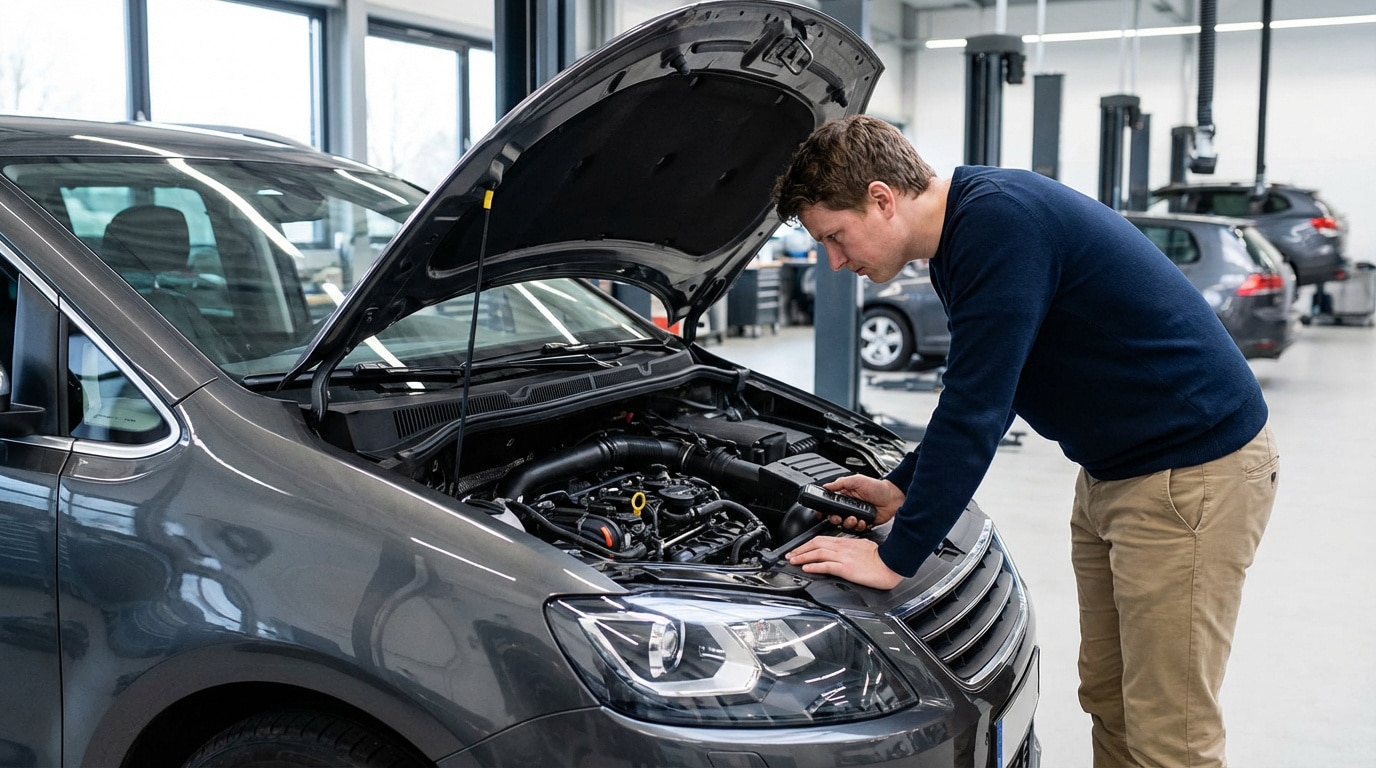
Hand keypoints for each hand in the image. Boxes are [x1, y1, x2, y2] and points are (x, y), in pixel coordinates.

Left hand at [786, 535, 902, 589]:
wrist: (889, 564)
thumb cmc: (879, 557)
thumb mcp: (862, 546)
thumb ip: (849, 547)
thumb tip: (841, 551)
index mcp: (845, 542)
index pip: (820, 539)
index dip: (806, 544)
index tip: (798, 549)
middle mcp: (842, 547)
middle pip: (815, 544)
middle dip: (800, 549)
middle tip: (790, 555)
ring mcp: (843, 557)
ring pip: (817, 553)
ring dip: (803, 557)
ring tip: (793, 561)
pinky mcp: (845, 568)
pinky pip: (826, 565)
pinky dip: (814, 566)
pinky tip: (807, 568)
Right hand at [820, 476, 903, 530]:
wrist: (893, 498)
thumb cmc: (877, 487)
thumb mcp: (857, 480)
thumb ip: (840, 483)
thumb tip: (826, 486)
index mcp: (845, 496)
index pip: (831, 505)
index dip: (826, 510)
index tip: (825, 512)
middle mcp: (850, 507)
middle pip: (836, 517)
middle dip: (836, 519)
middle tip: (839, 517)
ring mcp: (857, 516)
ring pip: (846, 525)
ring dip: (849, 523)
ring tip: (854, 518)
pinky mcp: (865, 523)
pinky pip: (858, 529)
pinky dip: (860, 526)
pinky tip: (864, 520)